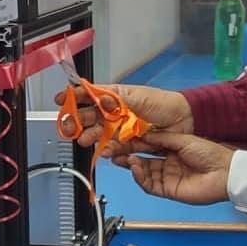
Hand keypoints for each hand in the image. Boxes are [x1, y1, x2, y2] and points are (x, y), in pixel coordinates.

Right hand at [53, 84, 193, 149]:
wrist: (185, 122)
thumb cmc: (164, 104)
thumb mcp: (138, 97)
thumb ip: (115, 98)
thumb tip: (97, 95)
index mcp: (118, 98)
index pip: (91, 96)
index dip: (75, 98)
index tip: (61, 100)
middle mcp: (118, 113)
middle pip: (92, 118)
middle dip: (79, 121)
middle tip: (69, 127)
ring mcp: (124, 129)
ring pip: (102, 134)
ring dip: (92, 137)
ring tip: (86, 140)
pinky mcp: (132, 144)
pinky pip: (116, 148)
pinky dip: (109, 149)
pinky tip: (105, 150)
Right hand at [115, 130, 232, 203]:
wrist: (224, 172)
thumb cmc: (210, 153)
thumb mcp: (183, 139)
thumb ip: (162, 138)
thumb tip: (144, 133)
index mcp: (172, 149)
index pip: (148, 146)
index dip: (135, 143)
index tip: (122, 138)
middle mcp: (168, 163)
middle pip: (143, 160)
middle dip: (127, 155)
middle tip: (113, 151)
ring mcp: (167, 177)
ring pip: (143, 173)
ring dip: (132, 166)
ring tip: (124, 158)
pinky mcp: (168, 190)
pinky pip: (149, 185)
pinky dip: (140, 177)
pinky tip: (135, 168)